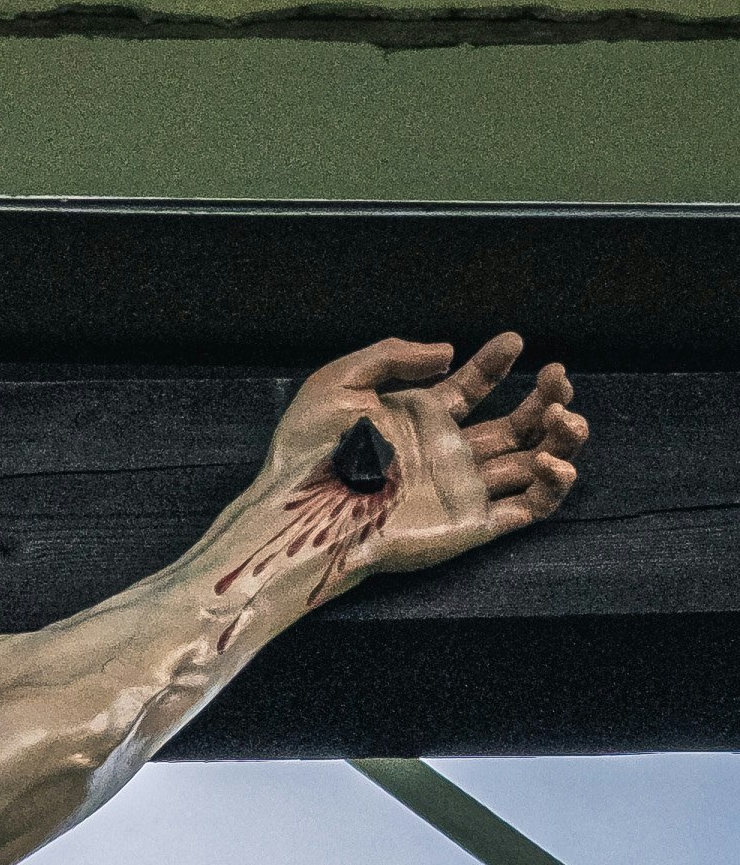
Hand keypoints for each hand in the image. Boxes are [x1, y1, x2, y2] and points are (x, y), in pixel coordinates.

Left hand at [258, 332, 586, 579]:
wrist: (303, 513)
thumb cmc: (308, 453)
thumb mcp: (341, 382)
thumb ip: (394, 355)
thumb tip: (447, 354)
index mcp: (419, 421)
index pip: (472, 387)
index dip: (495, 363)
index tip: (513, 341)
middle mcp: (447, 453)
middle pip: (516, 425)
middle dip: (546, 397)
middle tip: (557, 376)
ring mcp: (463, 489)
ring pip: (533, 462)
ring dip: (562, 435)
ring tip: (562, 414)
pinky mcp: (472, 523)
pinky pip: (530, 507)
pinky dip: (554, 484)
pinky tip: (550, 458)